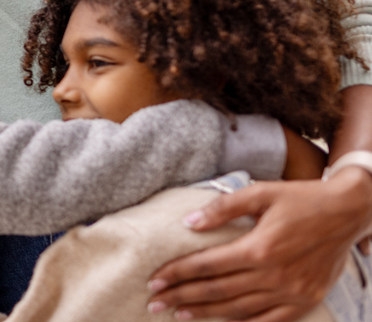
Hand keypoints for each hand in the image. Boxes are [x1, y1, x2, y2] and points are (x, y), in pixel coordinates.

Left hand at [146, 170, 371, 320]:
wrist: (347, 212)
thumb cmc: (300, 199)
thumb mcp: (260, 193)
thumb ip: (223, 207)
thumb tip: (188, 223)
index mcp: (260, 248)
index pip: (207, 265)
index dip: (177, 273)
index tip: (154, 280)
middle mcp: (275, 275)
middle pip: (218, 291)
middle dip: (182, 297)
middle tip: (154, 303)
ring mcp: (293, 292)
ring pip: (240, 310)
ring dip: (206, 314)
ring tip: (179, 315)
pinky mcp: (307, 301)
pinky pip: (271, 321)